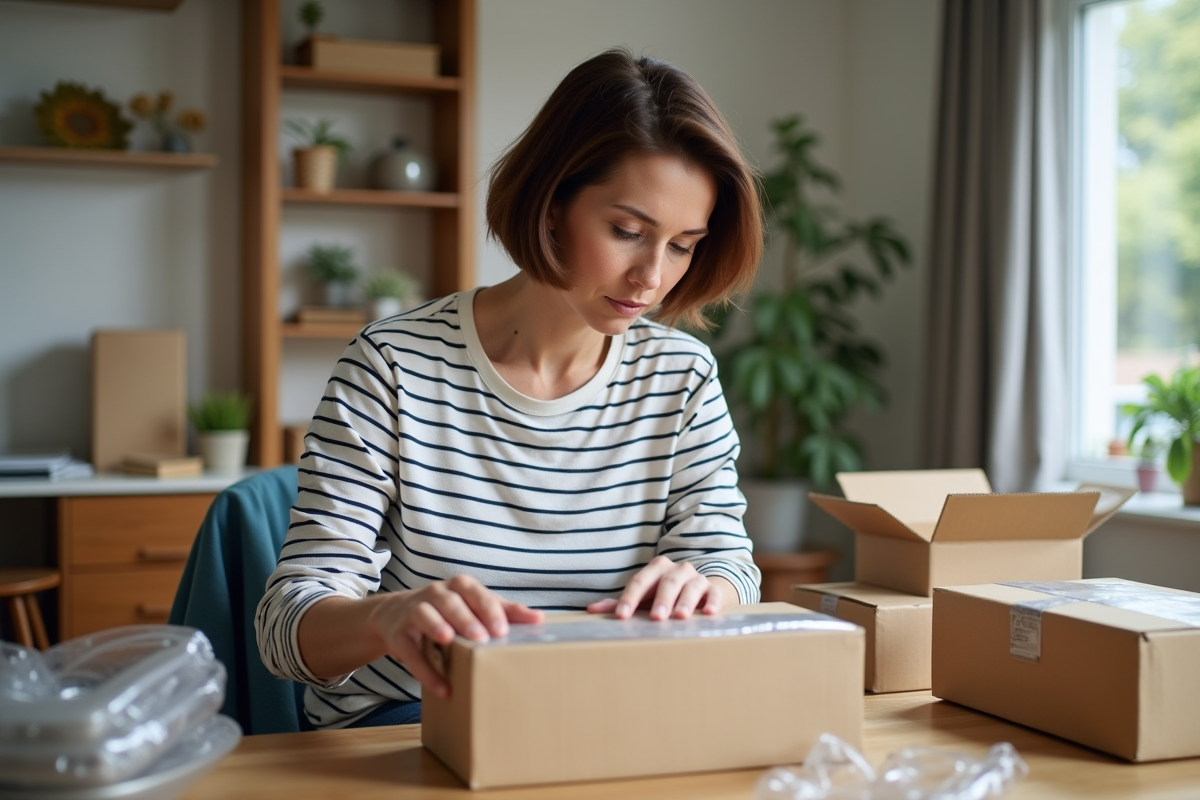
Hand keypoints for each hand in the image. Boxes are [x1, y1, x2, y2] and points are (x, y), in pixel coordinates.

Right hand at [367, 575, 542, 697]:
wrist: (394, 615)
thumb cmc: (447, 611)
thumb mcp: (474, 606)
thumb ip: (504, 611)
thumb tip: (538, 618)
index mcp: (459, 587)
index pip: (476, 593)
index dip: (489, 609)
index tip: (503, 629)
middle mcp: (436, 594)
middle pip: (451, 602)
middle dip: (466, 618)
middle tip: (483, 638)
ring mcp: (414, 612)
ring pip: (426, 615)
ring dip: (439, 627)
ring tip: (451, 642)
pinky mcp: (398, 635)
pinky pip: (411, 652)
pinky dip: (426, 670)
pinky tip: (442, 687)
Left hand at [586, 556, 736, 620]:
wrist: (699, 591)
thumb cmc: (664, 596)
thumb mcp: (643, 599)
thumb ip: (620, 603)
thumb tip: (591, 611)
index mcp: (656, 570)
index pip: (640, 582)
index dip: (630, 598)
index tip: (621, 616)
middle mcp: (677, 570)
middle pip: (667, 582)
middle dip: (661, 600)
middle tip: (656, 618)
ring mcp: (697, 579)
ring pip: (691, 587)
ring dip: (685, 602)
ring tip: (680, 617)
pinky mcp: (714, 590)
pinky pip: (715, 594)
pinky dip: (713, 602)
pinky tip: (709, 613)